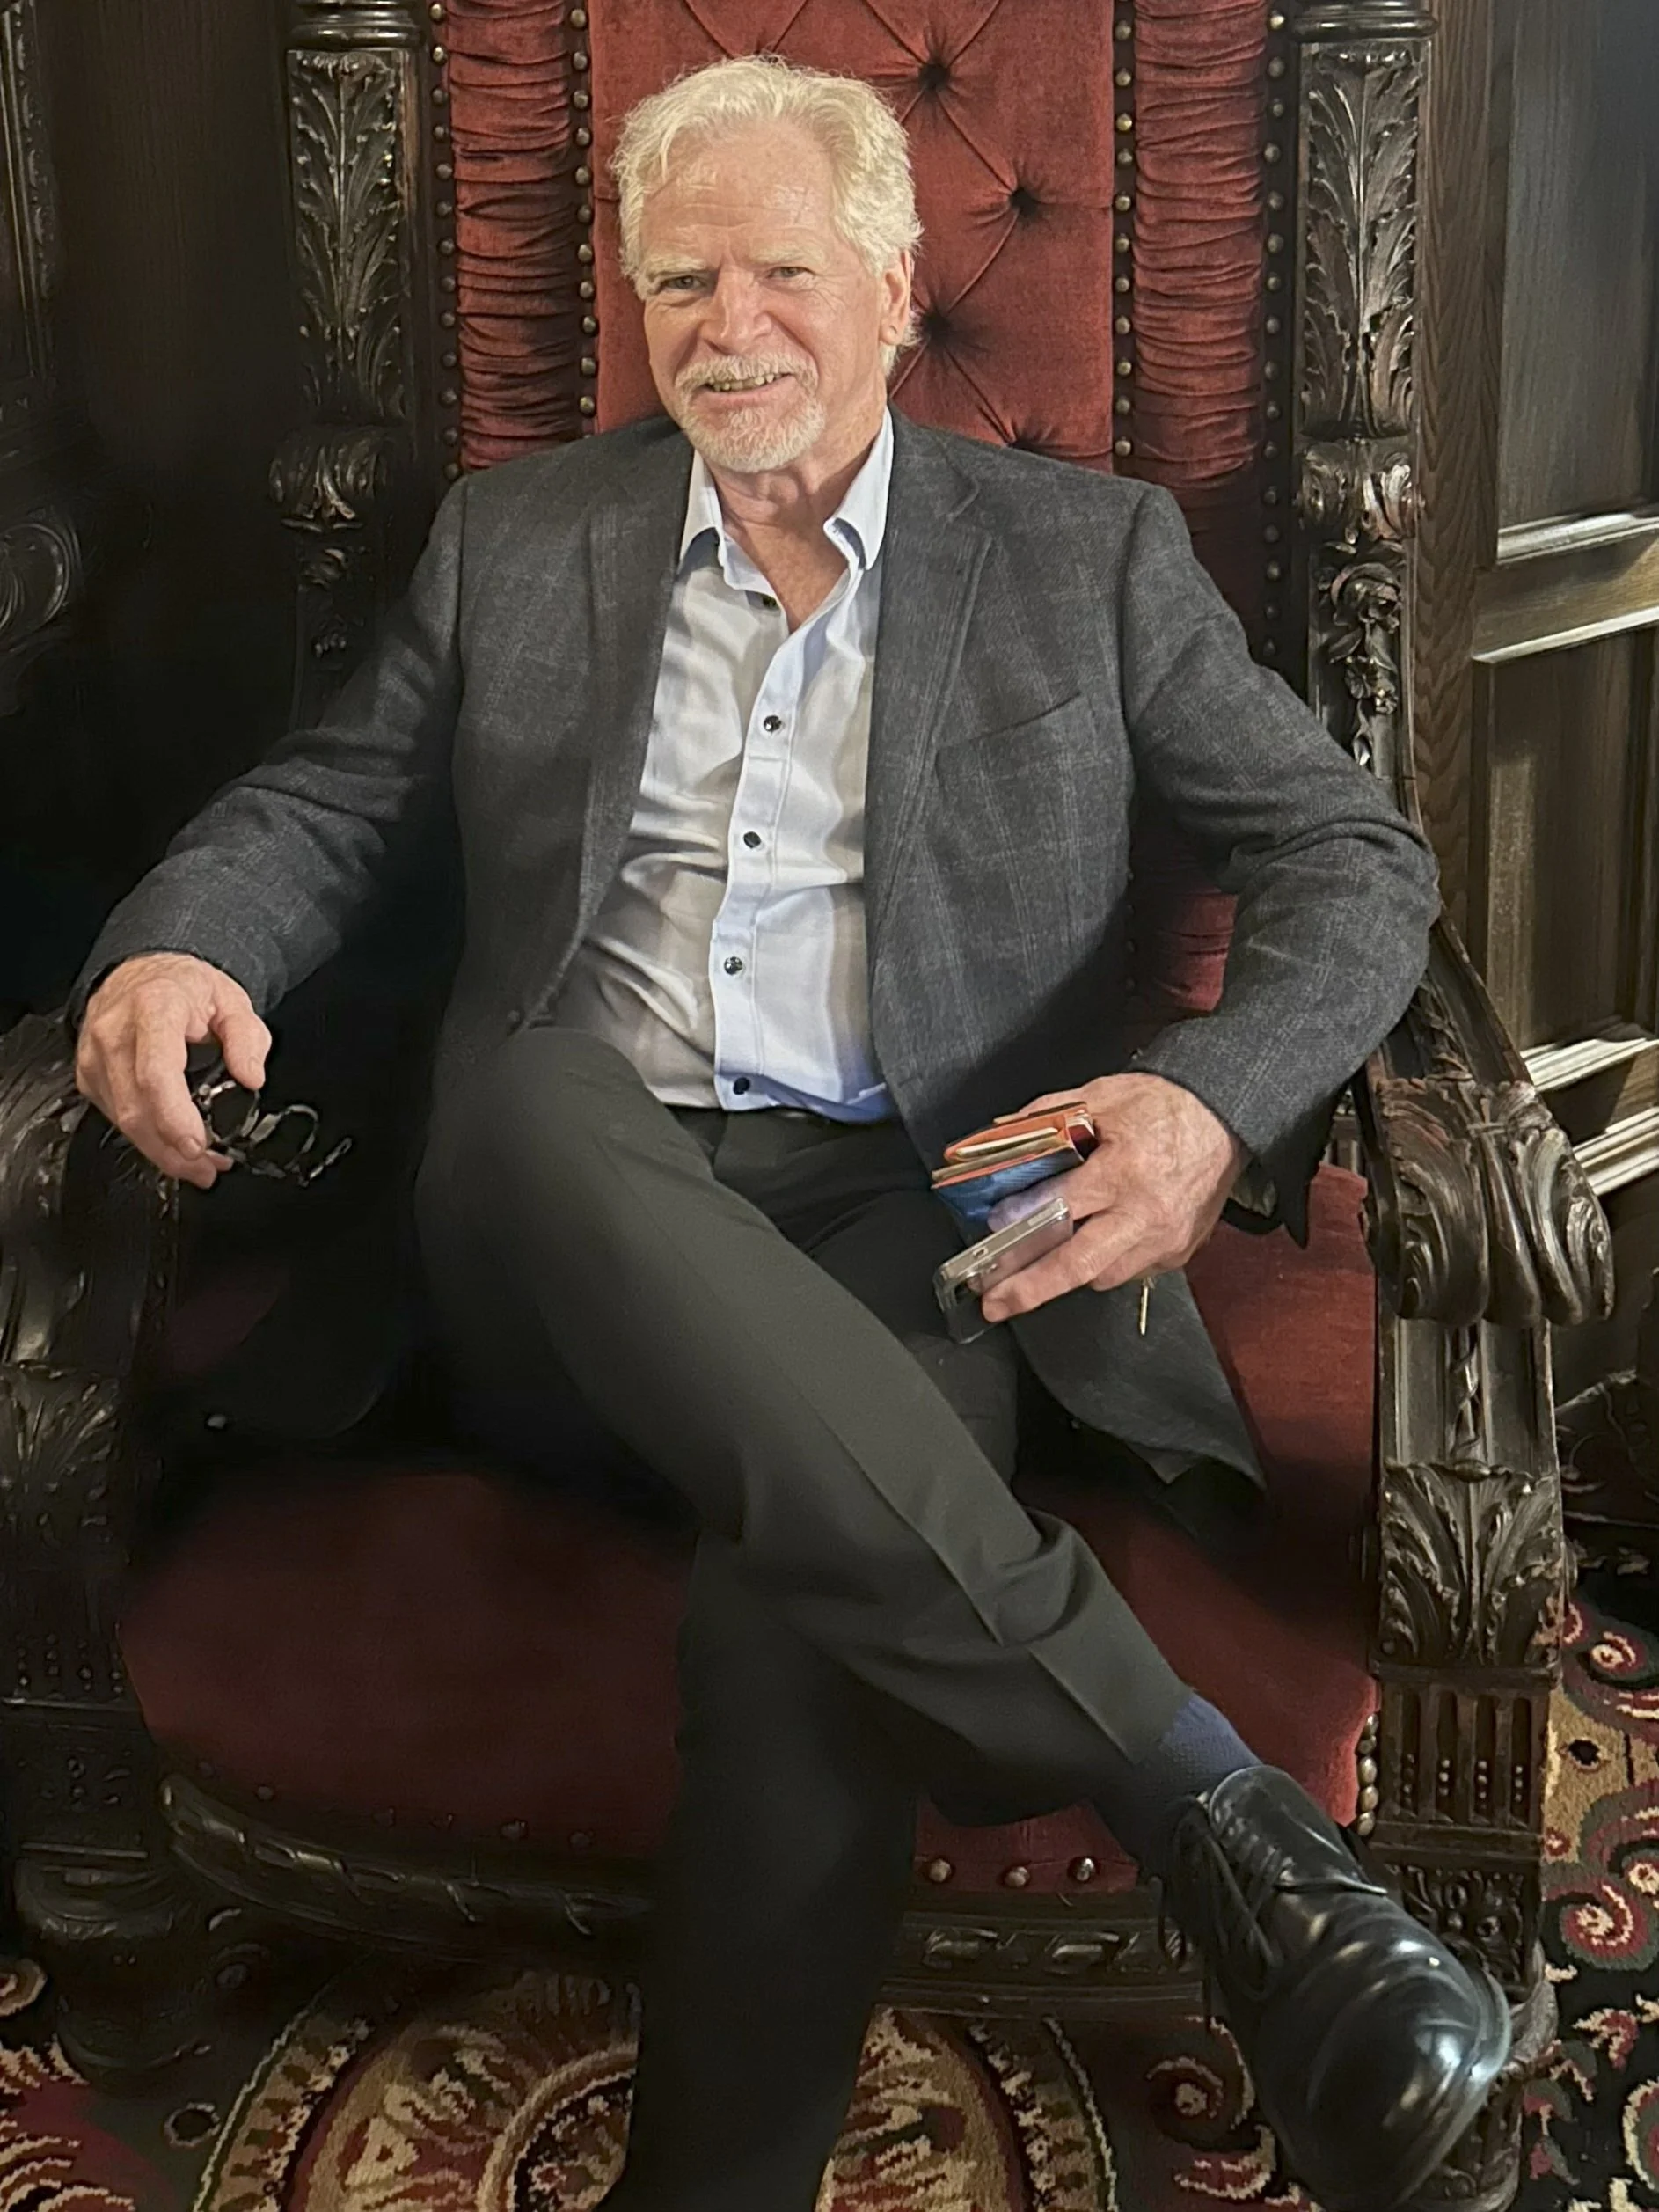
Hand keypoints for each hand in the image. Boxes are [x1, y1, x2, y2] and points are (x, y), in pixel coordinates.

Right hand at [75, 953, 270, 1189]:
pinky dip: (145, 1138)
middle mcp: (115, 1032)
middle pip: (136, 1108)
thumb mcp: (232, 1001)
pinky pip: (115, 1118)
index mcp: (154, 1008)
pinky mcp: (89, 1076)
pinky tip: (171, 1143)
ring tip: (197, 1164)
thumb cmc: (185, 987)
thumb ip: (247, 1039)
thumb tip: (251, 1077)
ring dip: (161, 1151)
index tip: (196, 1144)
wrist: (142, 974)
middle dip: (172, 1150)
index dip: (174, 1117)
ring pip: (123, 1121)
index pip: (156, 1073)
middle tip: (206, 1168)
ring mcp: (96, 1056)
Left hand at [977, 1072, 1244, 1323]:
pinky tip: (1089, 1245)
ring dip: (1065, 1273)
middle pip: (1077, 1265)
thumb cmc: (1165, 1106)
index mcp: (1123, 1172)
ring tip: (1033, 1269)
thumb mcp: (1100, 1095)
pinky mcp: (1176, 1252)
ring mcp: (1163, 1239)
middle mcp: (1144, 1214)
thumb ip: (1045, 1117)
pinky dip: (1102, 1263)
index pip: (1059, 1208)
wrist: (1224, 1118)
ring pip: (1101, 1276)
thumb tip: (1000, 1135)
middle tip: (994, 1302)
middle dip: (1029, 1289)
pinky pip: (1128, 1271)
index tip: (993, 1228)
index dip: (1019, 1221)